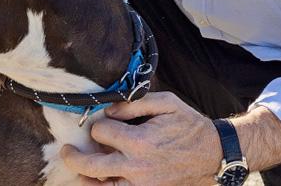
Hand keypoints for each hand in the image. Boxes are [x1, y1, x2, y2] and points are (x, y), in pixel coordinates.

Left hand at [60, 92, 221, 184]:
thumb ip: (135, 104)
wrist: (214, 155)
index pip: (101, 132)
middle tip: (66, 151)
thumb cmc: (190, 126)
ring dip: (85, 178)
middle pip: (91, 165)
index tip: (103, 123)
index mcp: (140, 141)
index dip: (98, 124)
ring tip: (78, 170)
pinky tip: (100, 181)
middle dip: (73, 157)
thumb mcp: (167, 103)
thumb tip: (109, 110)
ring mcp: (141, 185)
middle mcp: (137, 167)